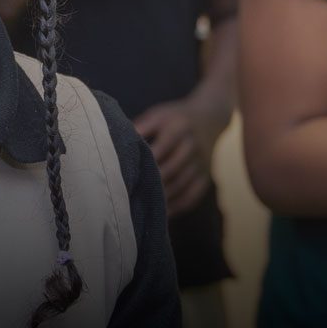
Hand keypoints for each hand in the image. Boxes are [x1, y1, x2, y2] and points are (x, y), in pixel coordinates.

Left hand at [134, 98, 229, 216]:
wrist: (210, 117)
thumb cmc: (174, 118)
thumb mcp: (158, 114)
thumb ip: (140, 127)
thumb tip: (116, 142)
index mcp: (178, 128)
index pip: (161, 147)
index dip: (146, 161)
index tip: (127, 173)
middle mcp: (192, 146)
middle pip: (172, 169)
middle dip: (153, 183)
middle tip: (132, 195)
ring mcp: (202, 163)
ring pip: (181, 185)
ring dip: (163, 198)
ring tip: (143, 206)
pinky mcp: (206, 176)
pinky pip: (192, 195)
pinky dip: (177, 206)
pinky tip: (163, 213)